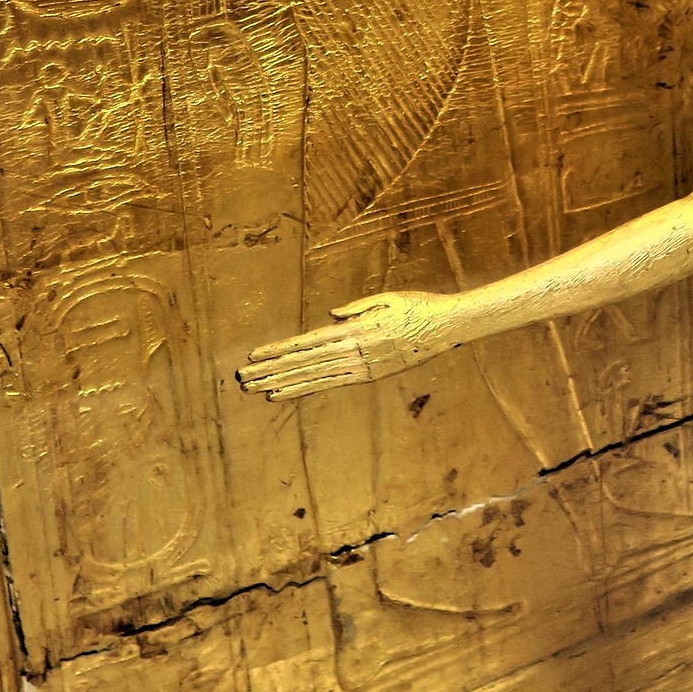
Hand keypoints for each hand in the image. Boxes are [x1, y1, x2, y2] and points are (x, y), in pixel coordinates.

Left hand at [236, 291, 454, 400]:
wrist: (449, 326)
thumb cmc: (419, 306)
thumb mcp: (387, 298)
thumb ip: (358, 308)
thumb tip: (331, 319)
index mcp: (356, 330)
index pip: (308, 343)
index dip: (279, 351)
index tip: (254, 357)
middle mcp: (355, 352)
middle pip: (305, 363)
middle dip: (271, 371)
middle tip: (243, 379)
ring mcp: (363, 367)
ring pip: (314, 377)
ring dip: (282, 383)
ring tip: (255, 390)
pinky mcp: (370, 376)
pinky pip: (332, 384)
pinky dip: (306, 389)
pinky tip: (285, 393)